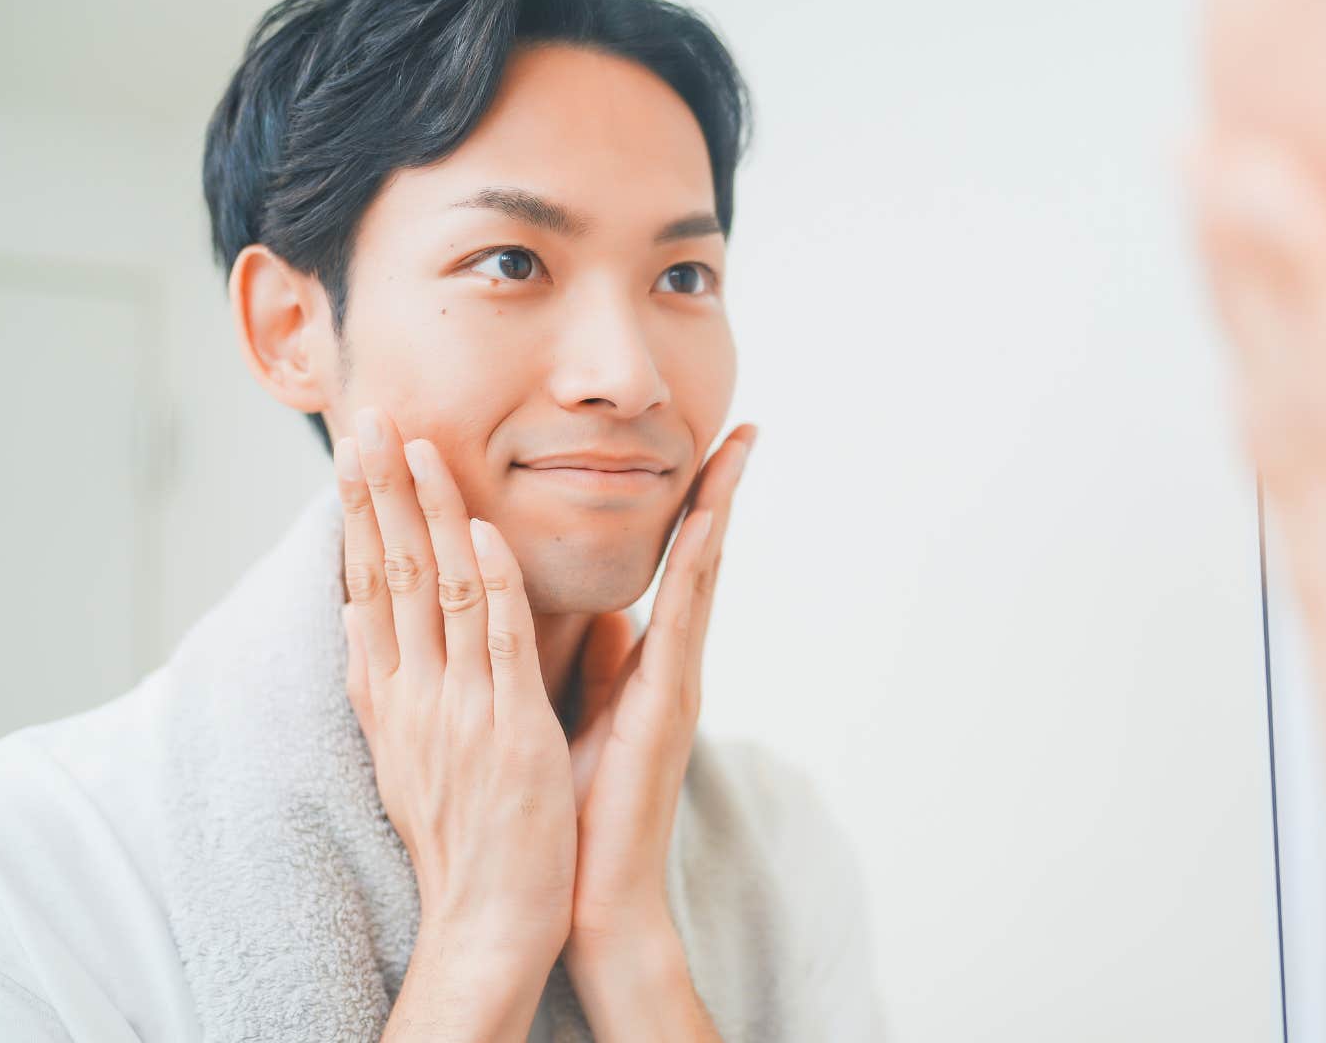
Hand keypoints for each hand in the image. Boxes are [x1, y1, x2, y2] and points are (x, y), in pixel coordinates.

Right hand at [335, 406, 575, 1037]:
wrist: (488, 921)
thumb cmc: (463, 838)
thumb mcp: (409, 755)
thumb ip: (393, 685)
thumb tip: (363, 625)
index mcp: (389, 699)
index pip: (366, 587)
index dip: (359, 516)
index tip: (352, 454)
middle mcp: (412, 696)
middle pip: (387, 573)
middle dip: (377, 491)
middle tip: (366, 418)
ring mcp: (458, 710)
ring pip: (437, 591)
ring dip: (429, 512)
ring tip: (417, 444)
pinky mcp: (508, 730)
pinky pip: (496, 643)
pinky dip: (489, 584)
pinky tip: (482, 531)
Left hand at [560, 423, 754, 1035]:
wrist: (593, 899)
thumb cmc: (581, 817)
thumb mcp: (581, 721)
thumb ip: (598, 666)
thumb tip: (602, 614)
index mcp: (648, 667)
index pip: (671, 570)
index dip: (688, 507)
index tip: (707, 448)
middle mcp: (672, 667)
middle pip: (700, 559)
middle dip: (721, 491)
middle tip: (744, 427)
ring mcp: (678, 685)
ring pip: (702, 578)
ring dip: (718, 511)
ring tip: (737, 452)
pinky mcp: (669, 709)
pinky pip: (682, 624)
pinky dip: (694, 570)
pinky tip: (703, 526)